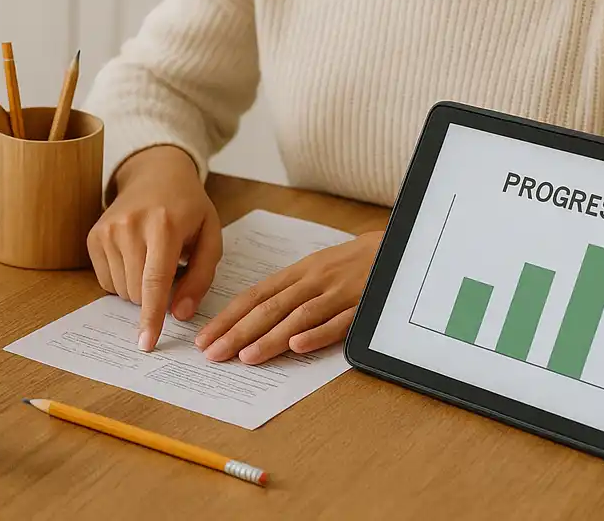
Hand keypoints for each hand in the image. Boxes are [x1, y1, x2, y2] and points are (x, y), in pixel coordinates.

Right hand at [87, 146, 222, 352]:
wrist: (156, 174)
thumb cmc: (188, 208)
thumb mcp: (210, 236)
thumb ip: (202, 278)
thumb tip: (181, 314)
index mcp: (164, 225)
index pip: (155, 281)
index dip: (151, 316)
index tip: (147, 343)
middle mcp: (130, 226)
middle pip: (137, 291)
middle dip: (154, 298)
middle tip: (170, 272)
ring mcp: (107, 229)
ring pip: (121, 290)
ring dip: (139, 290)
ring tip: (152, 259)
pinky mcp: (94, 236)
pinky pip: (106, 281)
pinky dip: (123, 280)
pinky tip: (135, 257)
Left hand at [195, 229, 382, 363]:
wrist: (399, 247)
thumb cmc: (352, 263)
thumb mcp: (317, 270)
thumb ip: (289, 291)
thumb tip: (251, 316)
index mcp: (298, 273)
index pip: (255, 296)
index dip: (228, 317)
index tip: (204, 338)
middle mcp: (313, 281)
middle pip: (269, 308)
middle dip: (237, 332)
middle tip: (212, 354)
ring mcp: (338, 293)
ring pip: (298, 316)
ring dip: (270, 338)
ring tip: (245, 357)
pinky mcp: (363, 305)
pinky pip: (338, 322)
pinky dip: (317, 334)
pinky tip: (298, 348)